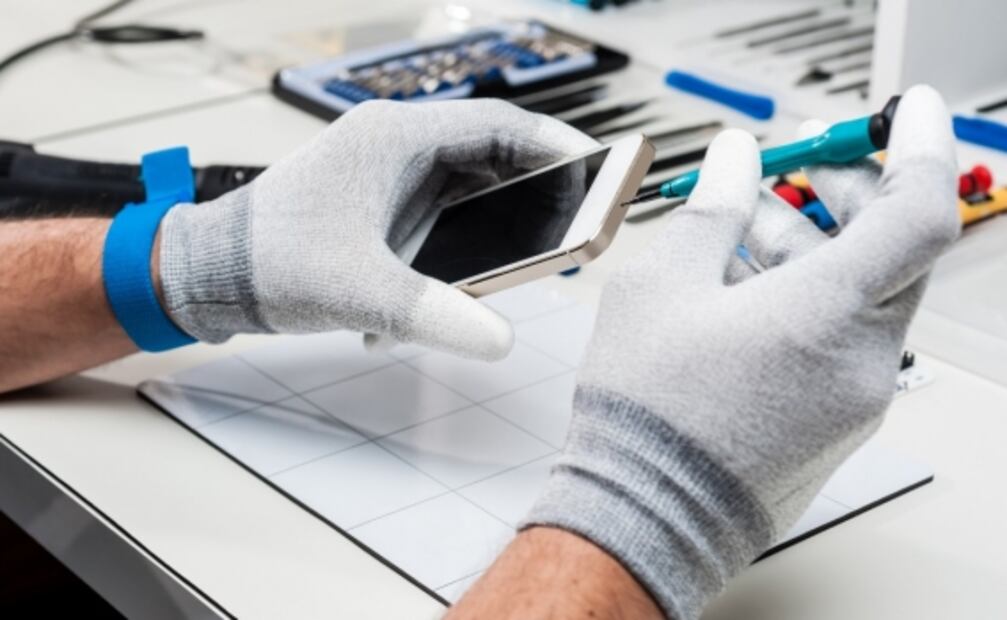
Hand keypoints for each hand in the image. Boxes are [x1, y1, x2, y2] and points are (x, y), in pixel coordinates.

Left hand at [158, 99, 596, 359]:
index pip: (497, 125)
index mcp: (396, 138)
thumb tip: (498, 339)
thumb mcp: (357, 290)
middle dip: (538, 190)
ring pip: (471, 186)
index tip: (599, 169)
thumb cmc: (269, 259)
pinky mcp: (382, 205)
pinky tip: (461, 282)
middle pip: (493, 155)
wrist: (210, 273)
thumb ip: (431, 313)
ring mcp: (390, 176)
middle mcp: (397, 147)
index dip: (555, 146)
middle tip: (577, 225)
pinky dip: (465, 242)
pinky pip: (444, 213)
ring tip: (534, 256)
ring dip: (502, 219)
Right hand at [523, 85, 958, 618]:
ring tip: (744, 226)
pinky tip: (746, 286)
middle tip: (798, 164)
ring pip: (863, 293)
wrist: (645, 515)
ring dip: (815, 244)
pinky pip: (844, 337)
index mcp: (825, 316)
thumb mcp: (660, 287)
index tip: (904, 111)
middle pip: (892, 249)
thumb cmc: (647, 417)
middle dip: (848, 193)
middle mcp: (861, 358)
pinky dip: (809, 296)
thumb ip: (711, 210)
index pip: (918, 211)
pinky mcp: (838, 420)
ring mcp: (856, 395)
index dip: (918, 147)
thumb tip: (733, 162)